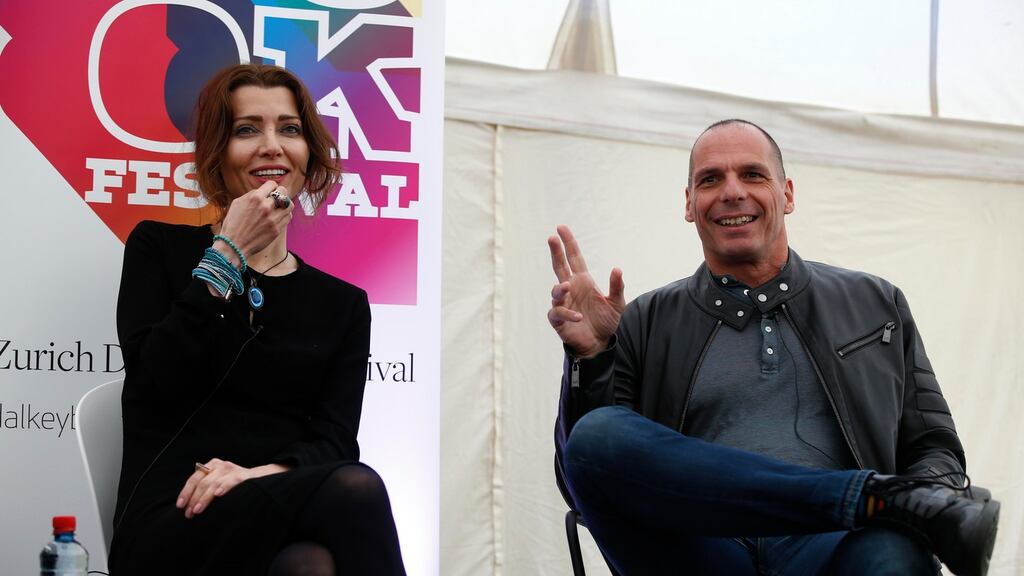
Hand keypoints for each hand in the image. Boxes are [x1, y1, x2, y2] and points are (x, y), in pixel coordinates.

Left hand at [176, 458, 287, 518]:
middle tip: (189, 514)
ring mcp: (232, 469)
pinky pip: (232, 481)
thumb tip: (187, 505)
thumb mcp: (218, 483)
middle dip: (193, 499)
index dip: (186, 492)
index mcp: (212, 466)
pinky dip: (224, 487)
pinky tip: (218, 495)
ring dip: (204, 498)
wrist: (260, 480)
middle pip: (202, 483)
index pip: (194, 479)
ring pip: (213, 484)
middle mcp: (220, 465)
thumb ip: (205, 489)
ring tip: (198, 510)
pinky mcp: (243, 475)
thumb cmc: (234, 487)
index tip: (180, 506)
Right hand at [215, 181, 293, 262]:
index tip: (270, 191)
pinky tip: (279, 216)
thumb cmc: (233, 224)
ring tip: (280, 206)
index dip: (271, 187)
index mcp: (255, 198)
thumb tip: (263, 191)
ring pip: (289, 205)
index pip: (272, 184)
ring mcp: (273, 219)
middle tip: (277, 197)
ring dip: (285, 204)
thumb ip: (252, 194)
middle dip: (280, 193)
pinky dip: (285, 215)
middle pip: (283, 192)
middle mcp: (266, 207)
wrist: (234, 245)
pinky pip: (288, 217)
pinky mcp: (277, 229)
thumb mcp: (237, 203)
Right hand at [547, 225, 624, 357]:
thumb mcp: (617, 303)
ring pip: (556, 291)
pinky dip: (567, 313)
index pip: (574, 258)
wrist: (599, 343)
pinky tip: (579, 317)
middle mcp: (571, 289)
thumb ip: (617, 287)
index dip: (568, 243)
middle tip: (551, 238)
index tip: (561, 228)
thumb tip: (617, 268)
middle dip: (555, 252)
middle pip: (559, 266)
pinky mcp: (559, 319)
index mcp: (583, 281)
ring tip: (566, 285)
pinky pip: (558, 312)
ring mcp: (563, 303)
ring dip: (560, 288)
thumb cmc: (606, 321)